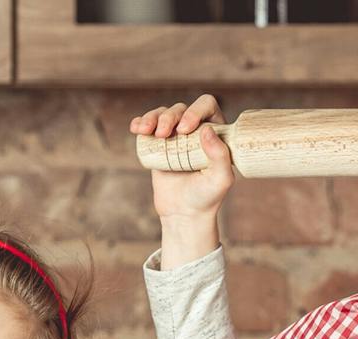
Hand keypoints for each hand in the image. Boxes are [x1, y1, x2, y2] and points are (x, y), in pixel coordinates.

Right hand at [130, 94, 233, 267]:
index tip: (185, 129)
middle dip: (170, 116)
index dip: (195, 110)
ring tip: (146, 131)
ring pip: (163, 113)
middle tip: (164, 135)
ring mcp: (175, 136)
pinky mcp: (158, 144)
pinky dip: (140, 122)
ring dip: (153, 117)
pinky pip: (148, 125)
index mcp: (215, 132)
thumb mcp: (221, 180)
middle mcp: (195, 130)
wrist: (184, 213)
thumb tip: (207, 129)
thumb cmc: (207, 197)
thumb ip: (221, 156)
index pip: (207, 106)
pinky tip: (136, 128)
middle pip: (181, 108)